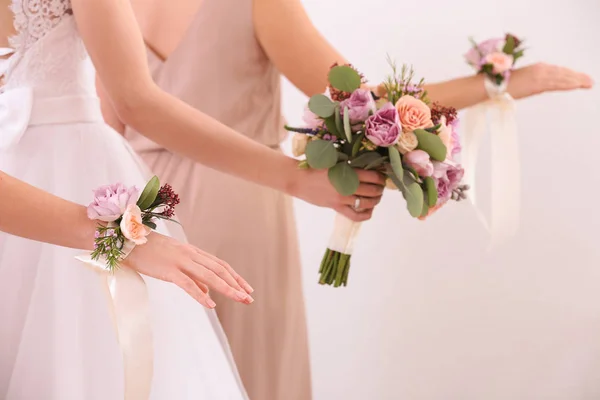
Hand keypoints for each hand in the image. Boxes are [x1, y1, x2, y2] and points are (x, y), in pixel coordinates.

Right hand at [123, 232, 253, 308]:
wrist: (126, 242)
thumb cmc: (148, 252)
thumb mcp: (173, 263)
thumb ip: (192, 277)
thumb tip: (207, 292)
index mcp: (193, 252)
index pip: (220, 265)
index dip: (235, 277)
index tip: (246, 288)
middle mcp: (191, 255)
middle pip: (220, 270)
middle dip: (236, 284)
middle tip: (249, 297)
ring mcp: (180, 261)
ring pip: (210, 276)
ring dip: (227, 288)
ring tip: (240, 300)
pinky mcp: (169, 270)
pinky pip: (188, 284)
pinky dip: (200, 295)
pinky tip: (211, 304)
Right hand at [290, 167, 385, 221]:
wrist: (299, 180)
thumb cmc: (315, 167)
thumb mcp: (334, 161)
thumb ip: (349, 165)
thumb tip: (367, 166)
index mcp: (347, 172)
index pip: (373, 176)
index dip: (381, 177)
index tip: (383, 176)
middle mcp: (347, 186)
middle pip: (372, 190)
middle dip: (380, 189)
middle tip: (381, 186)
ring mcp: (342, 198)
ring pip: (367, 203)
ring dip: (376, 200)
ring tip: (377, 197)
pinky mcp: (336, 207)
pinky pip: (355, 215)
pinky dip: (365, 215)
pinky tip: (370, 211)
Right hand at [509, 63, 592, 98]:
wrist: (492, 86)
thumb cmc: (502, 84)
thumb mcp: (520, 81)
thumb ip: (532, 82)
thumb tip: (536, 87)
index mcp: (536, 68)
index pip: (557, 71)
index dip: (570, 74)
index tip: (579, 78)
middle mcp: (540, 70)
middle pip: (563, 73)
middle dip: (577, 77)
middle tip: (589, 81)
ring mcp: (539, 76)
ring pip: (563, 78)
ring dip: (577, 80)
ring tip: (588, 83)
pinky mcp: (537, 84)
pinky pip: (557, 84)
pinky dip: (568, 84)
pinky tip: (577, 85)